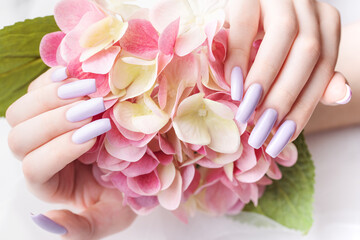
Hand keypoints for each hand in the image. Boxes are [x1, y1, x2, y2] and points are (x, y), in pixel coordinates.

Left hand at [6, 68, 135, 239]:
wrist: (134, 165)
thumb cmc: (122, 193)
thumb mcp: (108, 218)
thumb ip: (81, 230)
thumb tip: (46, 222)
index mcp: (50, 184)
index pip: (37, 167)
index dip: (60, 150)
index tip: (94, 136)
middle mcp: (39, 154)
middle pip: (20, 137)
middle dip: (55, 121)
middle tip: (91, 109)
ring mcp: (43, 127)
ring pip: (20, 111)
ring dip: (52, 98)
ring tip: (87, 91)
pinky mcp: (53, 104)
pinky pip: (38, 87)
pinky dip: (52, 78)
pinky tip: (73, 74)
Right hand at [225, 0, 349, 156]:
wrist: (244, 5)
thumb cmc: (266, 39)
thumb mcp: (292, 58)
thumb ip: (314, 76)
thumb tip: (344, 95)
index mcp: (324, 23)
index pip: (323, 69)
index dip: (304, 107)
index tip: (283, 138)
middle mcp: (308, 5)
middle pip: (307, 53)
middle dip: (284, 98)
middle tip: (262, 130)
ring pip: (284, 36)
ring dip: (264, 79)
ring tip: (247, 111)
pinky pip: (244, 25)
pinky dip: (238, 58)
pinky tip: (232, 84)